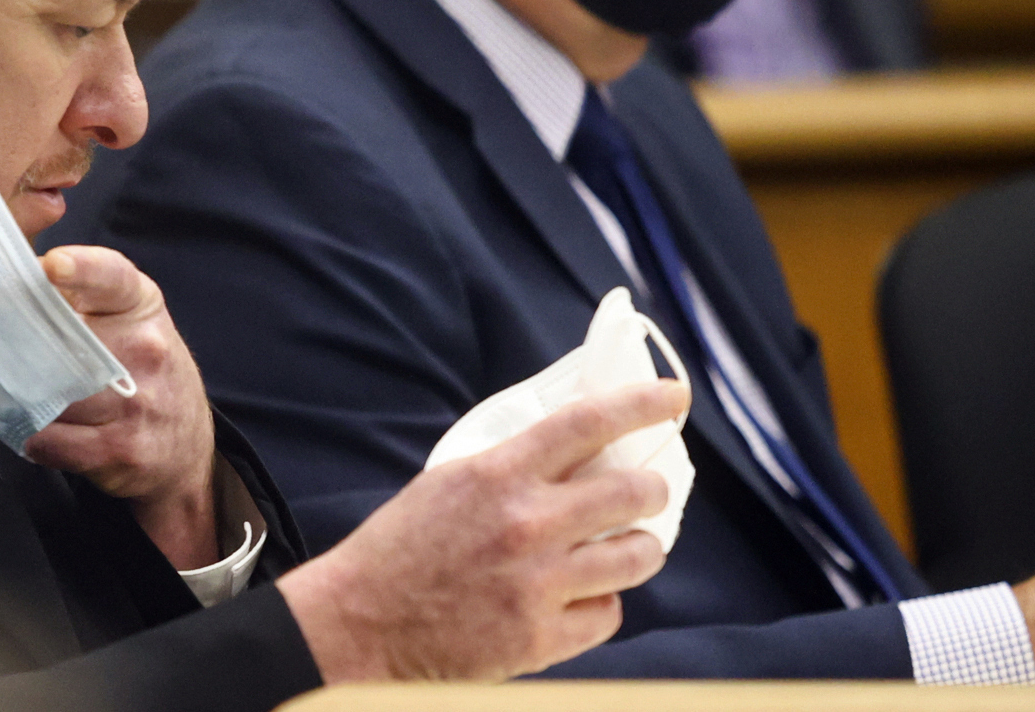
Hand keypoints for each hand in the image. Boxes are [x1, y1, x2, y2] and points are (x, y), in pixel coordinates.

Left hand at [28, 245, 217, 570]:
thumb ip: (75, 289)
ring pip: (51, 396)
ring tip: (4, 390)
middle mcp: (145, 349)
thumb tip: (11, 269)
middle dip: (18, 346)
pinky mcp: (122, 448)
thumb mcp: (124, 312)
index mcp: (138, 303)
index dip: (82, 268)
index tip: (52, 265)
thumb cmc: (141, 366)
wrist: (186, 441)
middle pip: (62, 344)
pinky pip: (53, 443)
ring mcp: (137, 403)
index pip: (112, 277)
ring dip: (19, 397)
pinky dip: (32, 437)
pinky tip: (31, 427)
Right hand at [275, 381, 686, 682]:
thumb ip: (513, 463)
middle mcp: (526, 525)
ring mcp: (537, 585)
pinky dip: (601, 603)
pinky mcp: (540, 638)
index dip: (641, 402)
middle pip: (633, 492)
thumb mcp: (452, 480)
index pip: (589, 422)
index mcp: (500, 474)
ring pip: (637, 556)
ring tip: (627, 544)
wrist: (360, 622)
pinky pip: (609, 614)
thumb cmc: (402, 547)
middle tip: (650, 490)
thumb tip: (580, 445)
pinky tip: (582, 596)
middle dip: (654, 488)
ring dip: (641, 546)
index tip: (674, 395)